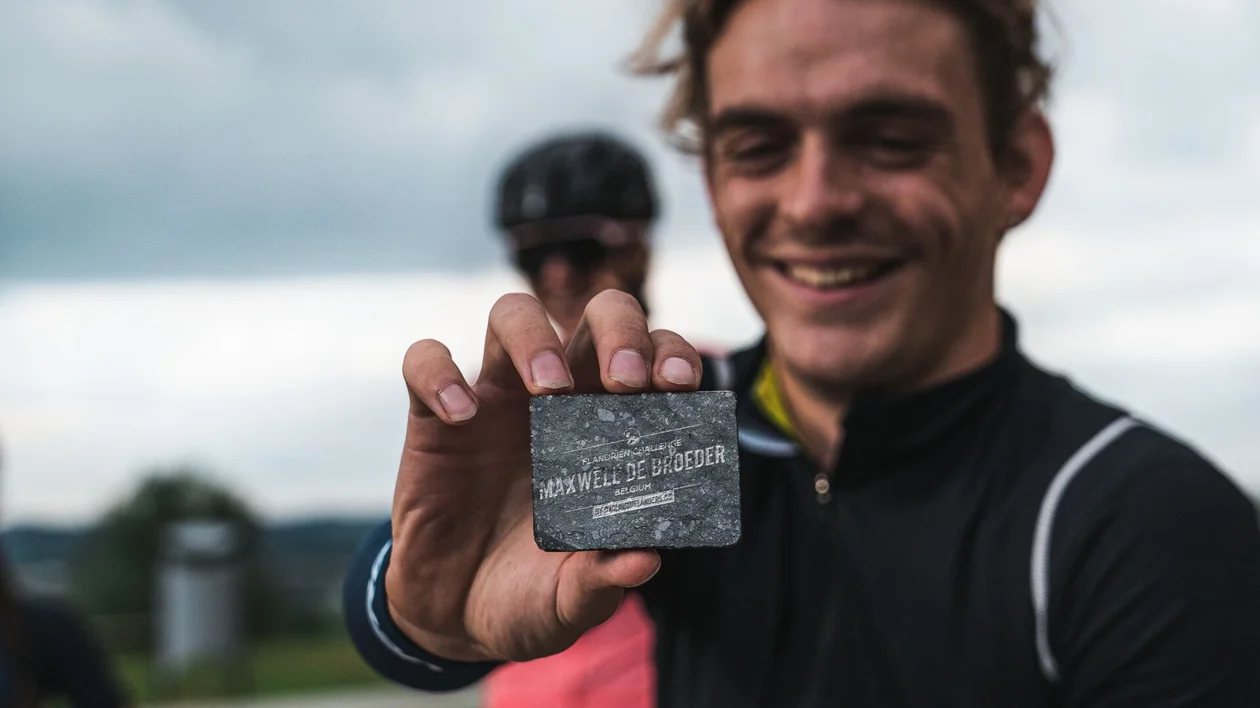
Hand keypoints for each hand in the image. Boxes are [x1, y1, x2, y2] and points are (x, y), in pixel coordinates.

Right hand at [385, 289, 702, 662]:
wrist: (458, 618)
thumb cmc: (533, 594)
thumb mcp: (573, 599)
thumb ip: (605, 581)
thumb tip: (645, 560)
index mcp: (612, 429)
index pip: (653, 360)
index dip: (672, 355)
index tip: (678, 384)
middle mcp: (560, 398)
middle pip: (597, 315)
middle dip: (620, 331)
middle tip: (625, 382)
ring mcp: (495, 399)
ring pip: (512, 314)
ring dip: (535, 337)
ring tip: (548, 388)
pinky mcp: (434, 418)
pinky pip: (424, 362)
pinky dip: (440, 375)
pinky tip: (460, 416)